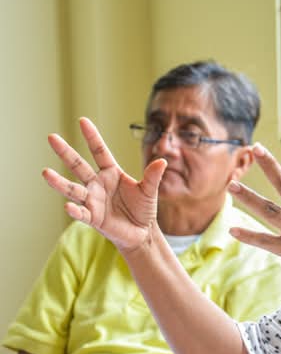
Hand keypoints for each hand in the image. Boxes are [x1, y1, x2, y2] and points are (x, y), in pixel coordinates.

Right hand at [43, 117, 166, 252]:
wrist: (142, 232)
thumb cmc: (143, 208)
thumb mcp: (149, 190)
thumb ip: (153, 176)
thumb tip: (162, 161)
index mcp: (111, 173)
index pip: (100, 152)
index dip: (92, 137)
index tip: (82, 121)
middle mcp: (98, 184)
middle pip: (79, 166)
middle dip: (65, 152)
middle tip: (51, 137)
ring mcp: (93, 200)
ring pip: (73, 189)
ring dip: (59, 183)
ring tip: (46, 173)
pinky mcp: (93, 217)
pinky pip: (81, 213)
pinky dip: (75, 210)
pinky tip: (67, 206)